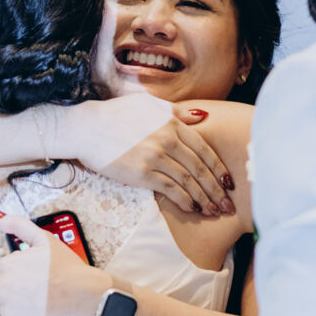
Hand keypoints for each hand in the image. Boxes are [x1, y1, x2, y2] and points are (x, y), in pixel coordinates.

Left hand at [0, 210, 101, 315]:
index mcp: (4, 268)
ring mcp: (10, 312)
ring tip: (39, 302)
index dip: (4, 276)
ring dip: (16, 308)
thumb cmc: (67, 268)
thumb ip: (17, 225)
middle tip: (29, 291)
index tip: (20, 279)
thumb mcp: (44, 239)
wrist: (86, 297)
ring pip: (4, 311)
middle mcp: (2, 291)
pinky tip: (41, 314)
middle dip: (6, 293)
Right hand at [67, 95, 234, 217]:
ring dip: (204, 199)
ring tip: (213, 211)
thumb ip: (176, 112)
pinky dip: (184, 200)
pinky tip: (192, 208)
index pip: (204, 149)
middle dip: (217, 190)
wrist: (87, 127)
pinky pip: (170, 190)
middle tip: (227, 205)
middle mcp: (168, 140)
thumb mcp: (150, 105)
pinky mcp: (142, 173)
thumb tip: (200, 116)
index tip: (229, 183)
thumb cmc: (116, 115)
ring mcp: (155, 157)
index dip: (219, 168)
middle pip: (200, 169)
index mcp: (172, 123)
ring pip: (188, 182)